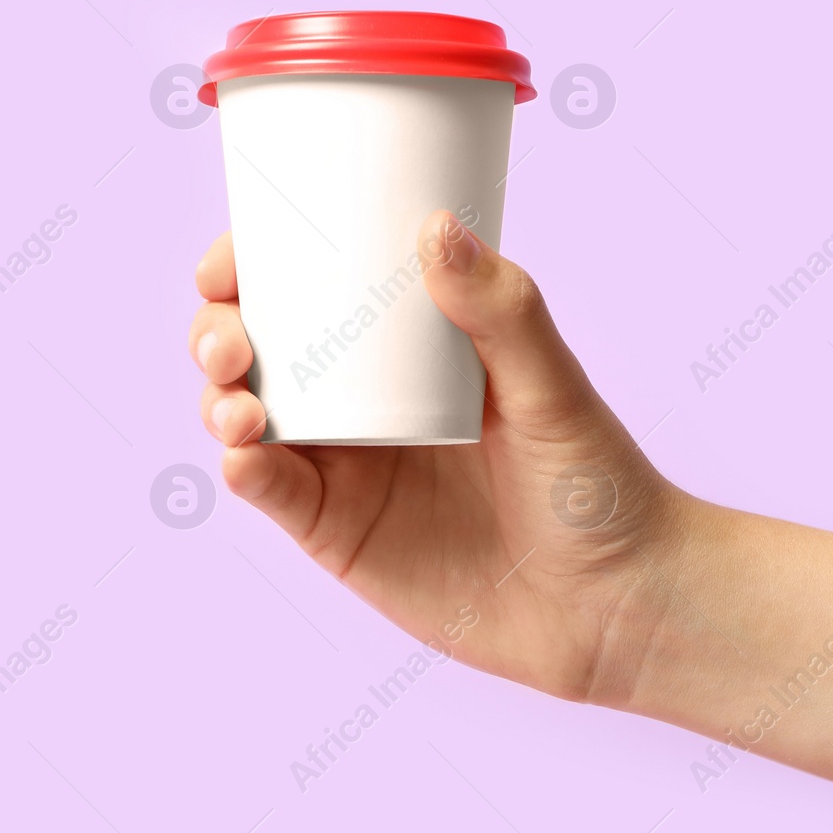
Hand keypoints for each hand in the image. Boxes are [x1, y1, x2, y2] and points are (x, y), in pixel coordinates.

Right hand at [189, 210, 687, 703]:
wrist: (615, 605)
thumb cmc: (597, 482)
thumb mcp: (553, 386)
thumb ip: (502, 311)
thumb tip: (435, 227)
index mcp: (407, 345)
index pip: (312, 286)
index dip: (254, 266)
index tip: (230, 260)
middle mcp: (363, 398)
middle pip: (258, 347)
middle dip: (217, 332)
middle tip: (229, 343)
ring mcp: (345, 466)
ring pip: (248, 414)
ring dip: (220, 400)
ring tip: (242, 409)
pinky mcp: (336, 532)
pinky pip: (272, 491)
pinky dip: (244, 468)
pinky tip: (245, 454)